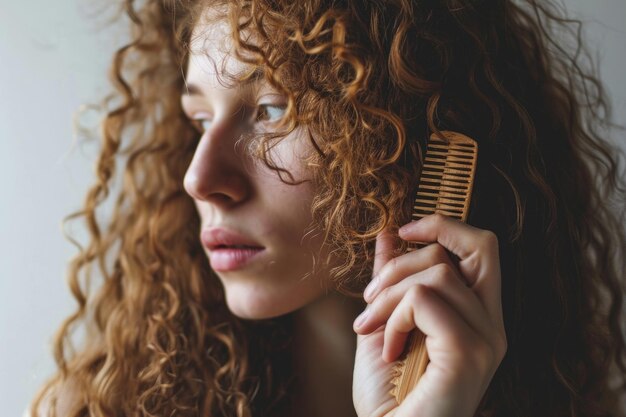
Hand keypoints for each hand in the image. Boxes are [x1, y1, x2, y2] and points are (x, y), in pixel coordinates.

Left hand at [352, 214, 506, 416]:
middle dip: (412, 254)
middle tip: (373, 290)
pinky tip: (386, 348)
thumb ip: (393, 279)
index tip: (404, 230)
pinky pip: (423, 301)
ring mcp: (487, 339)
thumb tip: (388, 234)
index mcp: (478, 316)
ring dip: (388, 295)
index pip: (483, 248)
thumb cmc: (389, 391)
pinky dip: (393, 318)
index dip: (445, 226)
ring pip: (437, 274)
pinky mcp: (468, 351)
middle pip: (474, 246)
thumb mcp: (386, 321)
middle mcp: (493, 324)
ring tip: (368, 326)